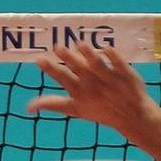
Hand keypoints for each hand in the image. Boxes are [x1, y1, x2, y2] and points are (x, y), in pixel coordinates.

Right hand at [26, 43, 160, 131]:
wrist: (133, 116)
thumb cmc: (100, 110)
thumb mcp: (75, 110)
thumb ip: (52, 104)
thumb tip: (27, 107)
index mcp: (80, 93)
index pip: (63, 79)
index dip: (51, 70)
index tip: (39, 59)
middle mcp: (94, 86)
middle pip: (80, 70)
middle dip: (69, 59)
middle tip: (58, 47)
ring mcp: (111, 80)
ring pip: (98, 66)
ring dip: (89, 55)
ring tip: (79, 44)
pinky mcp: (127, 75)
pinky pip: (120, 65)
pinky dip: (114, 57)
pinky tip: (107, 48)